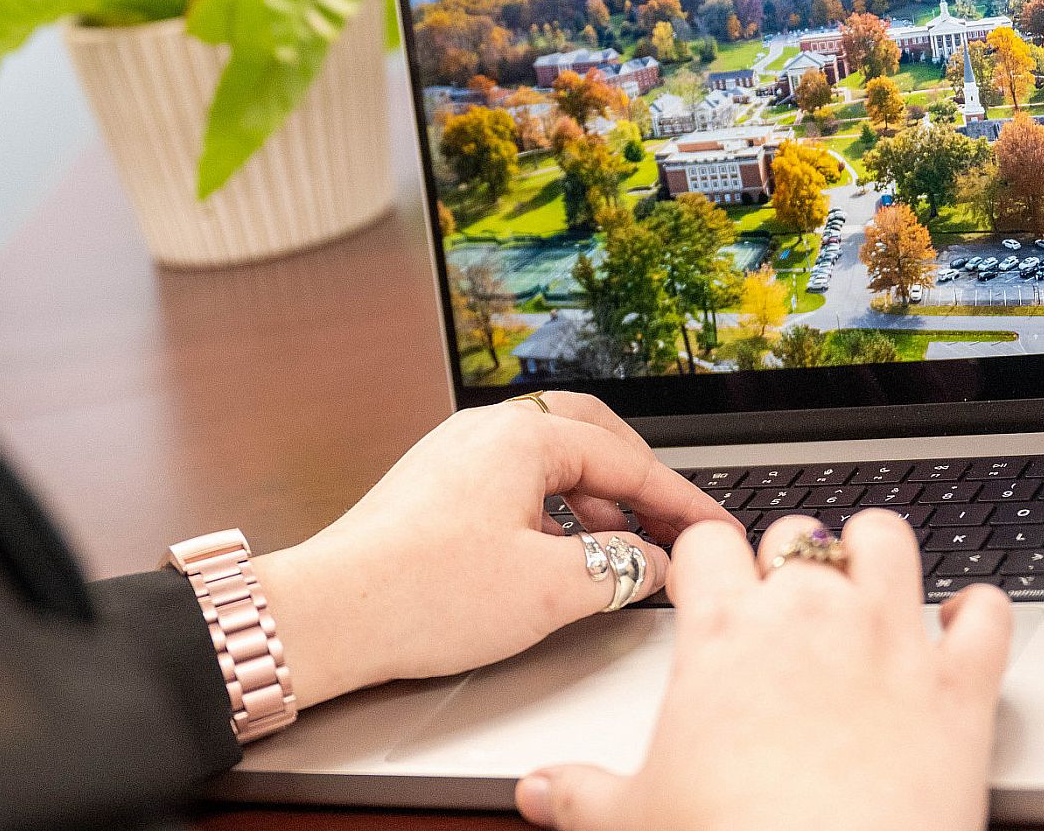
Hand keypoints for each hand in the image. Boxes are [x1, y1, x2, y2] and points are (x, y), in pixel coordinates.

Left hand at [252, 392, 736, 707]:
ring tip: (616, 548)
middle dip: (636, 480)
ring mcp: (452, 455)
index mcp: (521, 435)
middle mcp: (484, 430)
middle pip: (587, 436)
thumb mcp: (550, 588)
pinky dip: (550, 510)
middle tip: (670, 523)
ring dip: (592, 497)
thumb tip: (655, 562)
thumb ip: (621, 569)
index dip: (681, 501)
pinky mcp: (432, 489)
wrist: (330, 613)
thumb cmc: (422, 593)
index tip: (713, 532)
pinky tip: (555, 555)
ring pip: (546, 459)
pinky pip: (511, 482)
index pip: (627, 460)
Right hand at [513, 511, 1013, 830]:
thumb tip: (538, 791)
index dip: (707, 556)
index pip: (706, 544)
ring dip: (881, 553)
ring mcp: (889, 640)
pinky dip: (980, 612)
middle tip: (789, 593)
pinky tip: (965, 620)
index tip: (712, 575)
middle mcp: (808, 617)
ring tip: (872, 576)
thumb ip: (581, 794)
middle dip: (794, 555)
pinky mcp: (961, 683)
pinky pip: (987, 615)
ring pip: (890, 541)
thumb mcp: (633, 819)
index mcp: (723, 635)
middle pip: (799, 531)